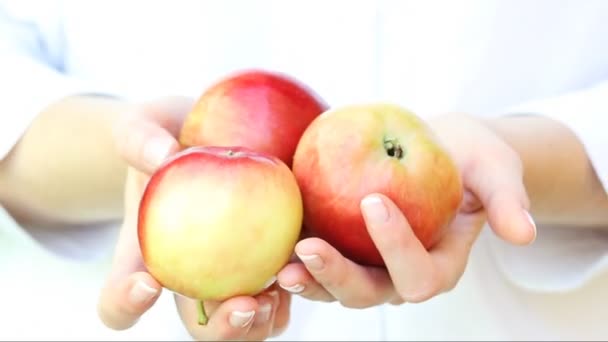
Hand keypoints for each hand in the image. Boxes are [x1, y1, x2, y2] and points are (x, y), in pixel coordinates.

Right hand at [96, 96, 290, 340]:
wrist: (199, 136)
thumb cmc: (164, 138)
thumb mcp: (143, 128)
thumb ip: (141, 140)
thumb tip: (162, 155)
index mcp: (147, 259)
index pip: (121, 301)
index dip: (127, 305)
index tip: (148, 283)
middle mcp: (190, 278)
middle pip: (198, 326)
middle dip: (220, 329)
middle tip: (243, 304)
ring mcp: (229, 274)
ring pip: (244, 323)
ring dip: (262, 322)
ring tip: (278, 293)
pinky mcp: (266, 259)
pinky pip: (281, 291)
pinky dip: (295, 290)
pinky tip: (305, 268)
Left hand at [276, 112, 535, 306]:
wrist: (436, 148)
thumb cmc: (469, 158)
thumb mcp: (496, 168)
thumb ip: (508, 199)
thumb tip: (524, 232)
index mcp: (438, 266)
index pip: (418, 274)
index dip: (397, 245)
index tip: (374, 198)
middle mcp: (397, 276)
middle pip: (368, 293)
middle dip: (337, 277)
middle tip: (308, 249)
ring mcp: (364, 265)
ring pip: (333, 287)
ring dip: (306, 277)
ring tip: (280, 260)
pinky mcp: (338, 247)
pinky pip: (313, 260)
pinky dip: (291, 254)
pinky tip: (268, 235)